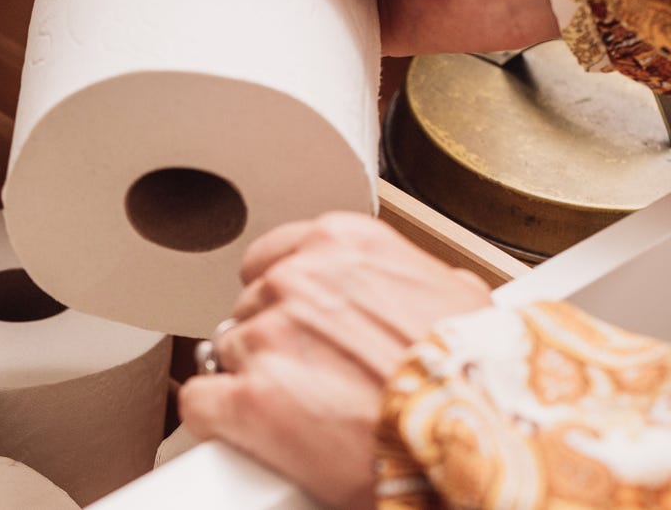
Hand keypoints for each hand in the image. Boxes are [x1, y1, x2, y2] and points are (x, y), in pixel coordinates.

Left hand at [178, 212, 490, 507]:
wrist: (485, 443)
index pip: (271, 258)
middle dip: (274, 344)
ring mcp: (268, 339)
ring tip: (301, 412)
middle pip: (249, 310)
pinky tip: (249, 433)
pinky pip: (201, 402)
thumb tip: (420, 291)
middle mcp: (296, 282)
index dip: (280, 299)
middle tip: (313, 379)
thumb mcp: (461, 301)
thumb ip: (412, 282)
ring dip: (253, 382)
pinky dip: (218, 421)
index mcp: (342, 245)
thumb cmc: (480, 378)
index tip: (292, 323)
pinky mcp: (248, 400)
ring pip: (225, 354)